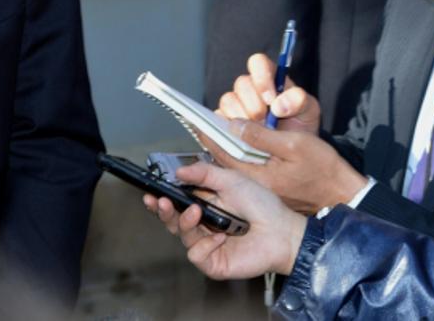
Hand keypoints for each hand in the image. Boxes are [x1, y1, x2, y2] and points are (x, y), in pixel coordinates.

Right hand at [143, 161, 306, 278]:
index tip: (151, 192)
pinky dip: (204, 244)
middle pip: (172, 221)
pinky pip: (196, 254)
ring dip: (184, 222)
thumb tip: (179, 171)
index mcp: (204, 205)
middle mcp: (203, 225)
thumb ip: (204, 173)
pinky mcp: (214, 262)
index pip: (175, 203)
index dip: (161, 199)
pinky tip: (220, 237)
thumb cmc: (262, 205)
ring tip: (196, 212)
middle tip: (160, 201)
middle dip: (162, 211)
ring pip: (181, 236)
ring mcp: (208, 245)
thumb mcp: (231, 180)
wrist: (282, 231)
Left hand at [197, 119, 366, 214]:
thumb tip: (234, 125)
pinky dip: (238, 150)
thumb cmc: (321, 169)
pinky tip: (240, 137)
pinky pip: (242, 164)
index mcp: (253, 175)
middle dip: (215, 136)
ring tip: (223, 124)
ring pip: (229, 160)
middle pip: (220, 157)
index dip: (206, 133)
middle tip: (211, 118)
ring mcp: (256, 185)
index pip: (218, 152)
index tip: (197, 118)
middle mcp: (249, 183)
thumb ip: (261, 136)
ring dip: (225, 142)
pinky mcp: (263, 183)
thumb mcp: (293, 146)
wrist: (341, 193)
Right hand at [216, 52, 320, 133]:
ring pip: (228, 100)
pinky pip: (219, 119)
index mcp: (269, 78)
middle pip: (242, 83)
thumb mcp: (309, 111)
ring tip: (257, 130)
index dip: (261, 76)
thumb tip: (279, 105)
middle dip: (253, 103)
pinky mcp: (225, 120)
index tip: (270, 98)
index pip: (258, 62)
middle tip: (264, 118)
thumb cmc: (300, 125)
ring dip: (242, 117)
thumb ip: (300, 100)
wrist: (292, 150)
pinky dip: (231, 128)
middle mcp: (250, 88)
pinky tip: (244, 136)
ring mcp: (236, 103)